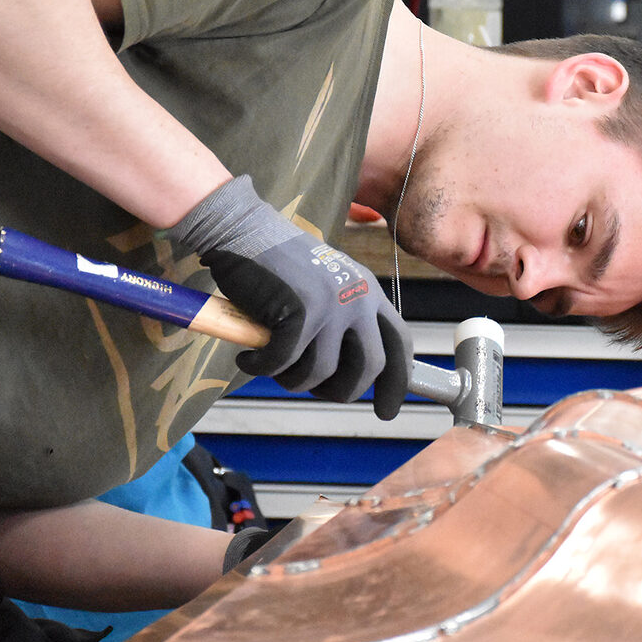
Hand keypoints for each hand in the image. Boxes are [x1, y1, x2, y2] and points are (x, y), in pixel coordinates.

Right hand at [172, 176, 411, 419]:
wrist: (242, 230)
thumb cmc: (276, 264)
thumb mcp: (326, 287)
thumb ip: (343, 322)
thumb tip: (347, 374)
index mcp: (369, 293)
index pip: (400, 345)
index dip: (396, 383)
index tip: (386, 411)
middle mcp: (359, 299)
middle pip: (368, 369)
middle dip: (339, 391)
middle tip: (312, 391)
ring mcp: (332, 305)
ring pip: (321, 373)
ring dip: (292, 380)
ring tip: (271, 365)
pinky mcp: (301, 312)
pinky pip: (284, 363)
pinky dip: (261, 368)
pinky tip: (248, 358)